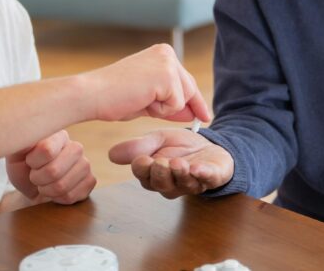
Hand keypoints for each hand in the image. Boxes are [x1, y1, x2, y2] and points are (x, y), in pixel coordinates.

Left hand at [6, 130, 95, 204]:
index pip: (47, 150)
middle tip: (35, 175)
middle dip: (38, 179)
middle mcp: (75, 147)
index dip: (33, 162)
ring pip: (62, 186)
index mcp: (58, 134)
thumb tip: (24, 130)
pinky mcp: (90, 180)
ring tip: (44, 183)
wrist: (30, 184)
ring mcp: (85, 164)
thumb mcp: (16, 151)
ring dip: (46, 190)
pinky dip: (57, 199)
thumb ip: (23, 141)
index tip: (28, 160)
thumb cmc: (22, 164)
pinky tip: (55, 191)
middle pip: (54, 171)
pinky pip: (72, 196)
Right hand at [82, 44, 210, 122]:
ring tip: (139, 99)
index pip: (186, 80)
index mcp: (162, 53)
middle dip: (178, 107)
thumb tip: (192, 113)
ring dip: (164, 109)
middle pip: (189, 90)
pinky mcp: (166, 76)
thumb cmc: (113, 98)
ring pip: (184, 99)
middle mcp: (168, 53)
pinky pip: (176, 105)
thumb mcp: (148, 100)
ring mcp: (168, 63)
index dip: (195, 102)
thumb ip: (169, 103)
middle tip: (147, 104)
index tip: (205, 116)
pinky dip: (160, 111)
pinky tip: (141, 100)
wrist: (91, 95)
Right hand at [109, 128, 233, 197]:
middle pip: (161, 184)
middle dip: (161, 174)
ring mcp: (192, 183)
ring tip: (179, 164)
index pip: (144, 175)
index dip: (142, 169)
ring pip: (183, 184)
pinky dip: (204, 174)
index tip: (142, 159)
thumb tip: (111, 154)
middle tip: (161, 162)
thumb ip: (138, 146)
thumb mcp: (157, 139)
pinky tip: (199, 168)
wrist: (207, 144)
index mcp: (154, 174)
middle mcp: (171, 183)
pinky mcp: (212, 178)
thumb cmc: (178, 146)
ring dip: (181, 175)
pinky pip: (208, 179)